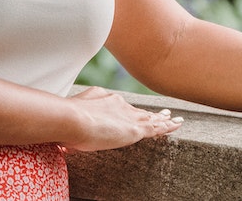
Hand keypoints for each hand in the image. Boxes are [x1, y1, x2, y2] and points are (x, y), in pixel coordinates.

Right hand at [61, 86, 184, 151]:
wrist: (72, 118)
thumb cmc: (65, 122)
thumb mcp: (69, 119)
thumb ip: (71, 128)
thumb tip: (65, 142)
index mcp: (103, 99)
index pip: (120, 106)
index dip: (128, 110)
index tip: (132, 111)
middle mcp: (119, 104)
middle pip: (138, 110)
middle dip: (150, 113)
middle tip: (163, 113)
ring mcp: (128, 116)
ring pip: (150, 118)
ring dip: (162, 119)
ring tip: (174, 119)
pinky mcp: (135, 129)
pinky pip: (156, 127)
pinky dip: (167, 127)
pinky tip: (176, 125)